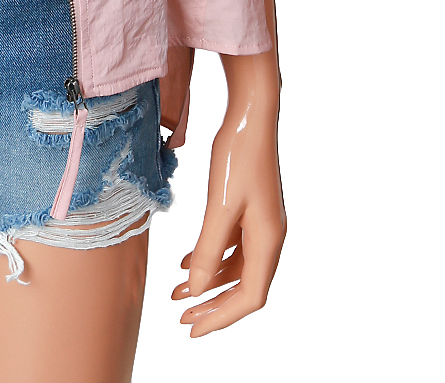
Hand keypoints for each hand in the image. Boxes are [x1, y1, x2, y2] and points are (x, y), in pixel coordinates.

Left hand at [171, 50, 284, 336]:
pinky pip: (231, 246)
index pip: (249, 297)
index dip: (221, 317)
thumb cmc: (238, 157)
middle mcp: (269, 237)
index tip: (192, 328)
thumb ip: (207, 251)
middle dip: (212, 305)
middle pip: (243, 287)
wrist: (249, 117)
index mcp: (268, 242)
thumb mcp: (219, 207)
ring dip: (206, 281)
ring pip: (234, 267)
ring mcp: (260, 223)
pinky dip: (209, 257)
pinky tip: (184, 261)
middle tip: (182, 319)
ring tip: (175, 291)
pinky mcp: (249, 209)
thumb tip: (194, 290)